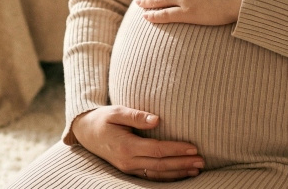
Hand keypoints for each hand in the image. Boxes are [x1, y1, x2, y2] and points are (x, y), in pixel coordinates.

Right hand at [70, 106, 203, 180]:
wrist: (85, 132)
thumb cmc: (102, 119)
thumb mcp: (116, 111)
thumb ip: (136, 115)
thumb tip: (157, 120)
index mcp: (126, 146)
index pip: (157, 150)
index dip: (176, 149)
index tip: (193, 147)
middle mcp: (128, 161)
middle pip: (160, 165)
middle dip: (182, 163)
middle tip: (202, 160)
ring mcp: (128, 168)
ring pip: (158, 174)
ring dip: (178, 172)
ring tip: (197, 169)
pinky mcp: (129, 170)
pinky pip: (152, 176)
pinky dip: (168, 177)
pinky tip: (181, 174)